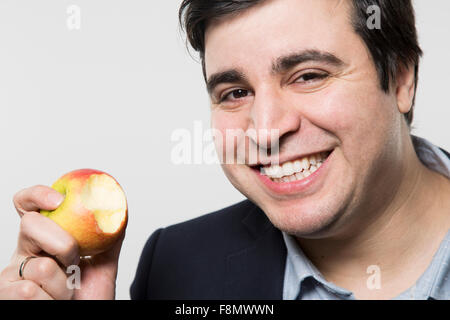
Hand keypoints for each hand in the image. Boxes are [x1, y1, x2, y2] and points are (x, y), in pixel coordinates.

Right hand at [0, 185, 123, 298]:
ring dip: (64, 285)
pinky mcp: (6, 295)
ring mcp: (11, 275)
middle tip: (75, 263)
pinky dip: (52, 299)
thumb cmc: (89, 298)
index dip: (38, 194)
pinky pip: (29, 291)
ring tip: (67, 293)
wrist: (86, 318)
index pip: (28, 206)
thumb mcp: (104, 264)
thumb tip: (122, 210)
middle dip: (63, 244)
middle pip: (31, 225)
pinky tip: (54, 303)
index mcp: (43, 240)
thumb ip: (110, 239)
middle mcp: (23, 253)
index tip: (60, 199)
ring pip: (38, 265)